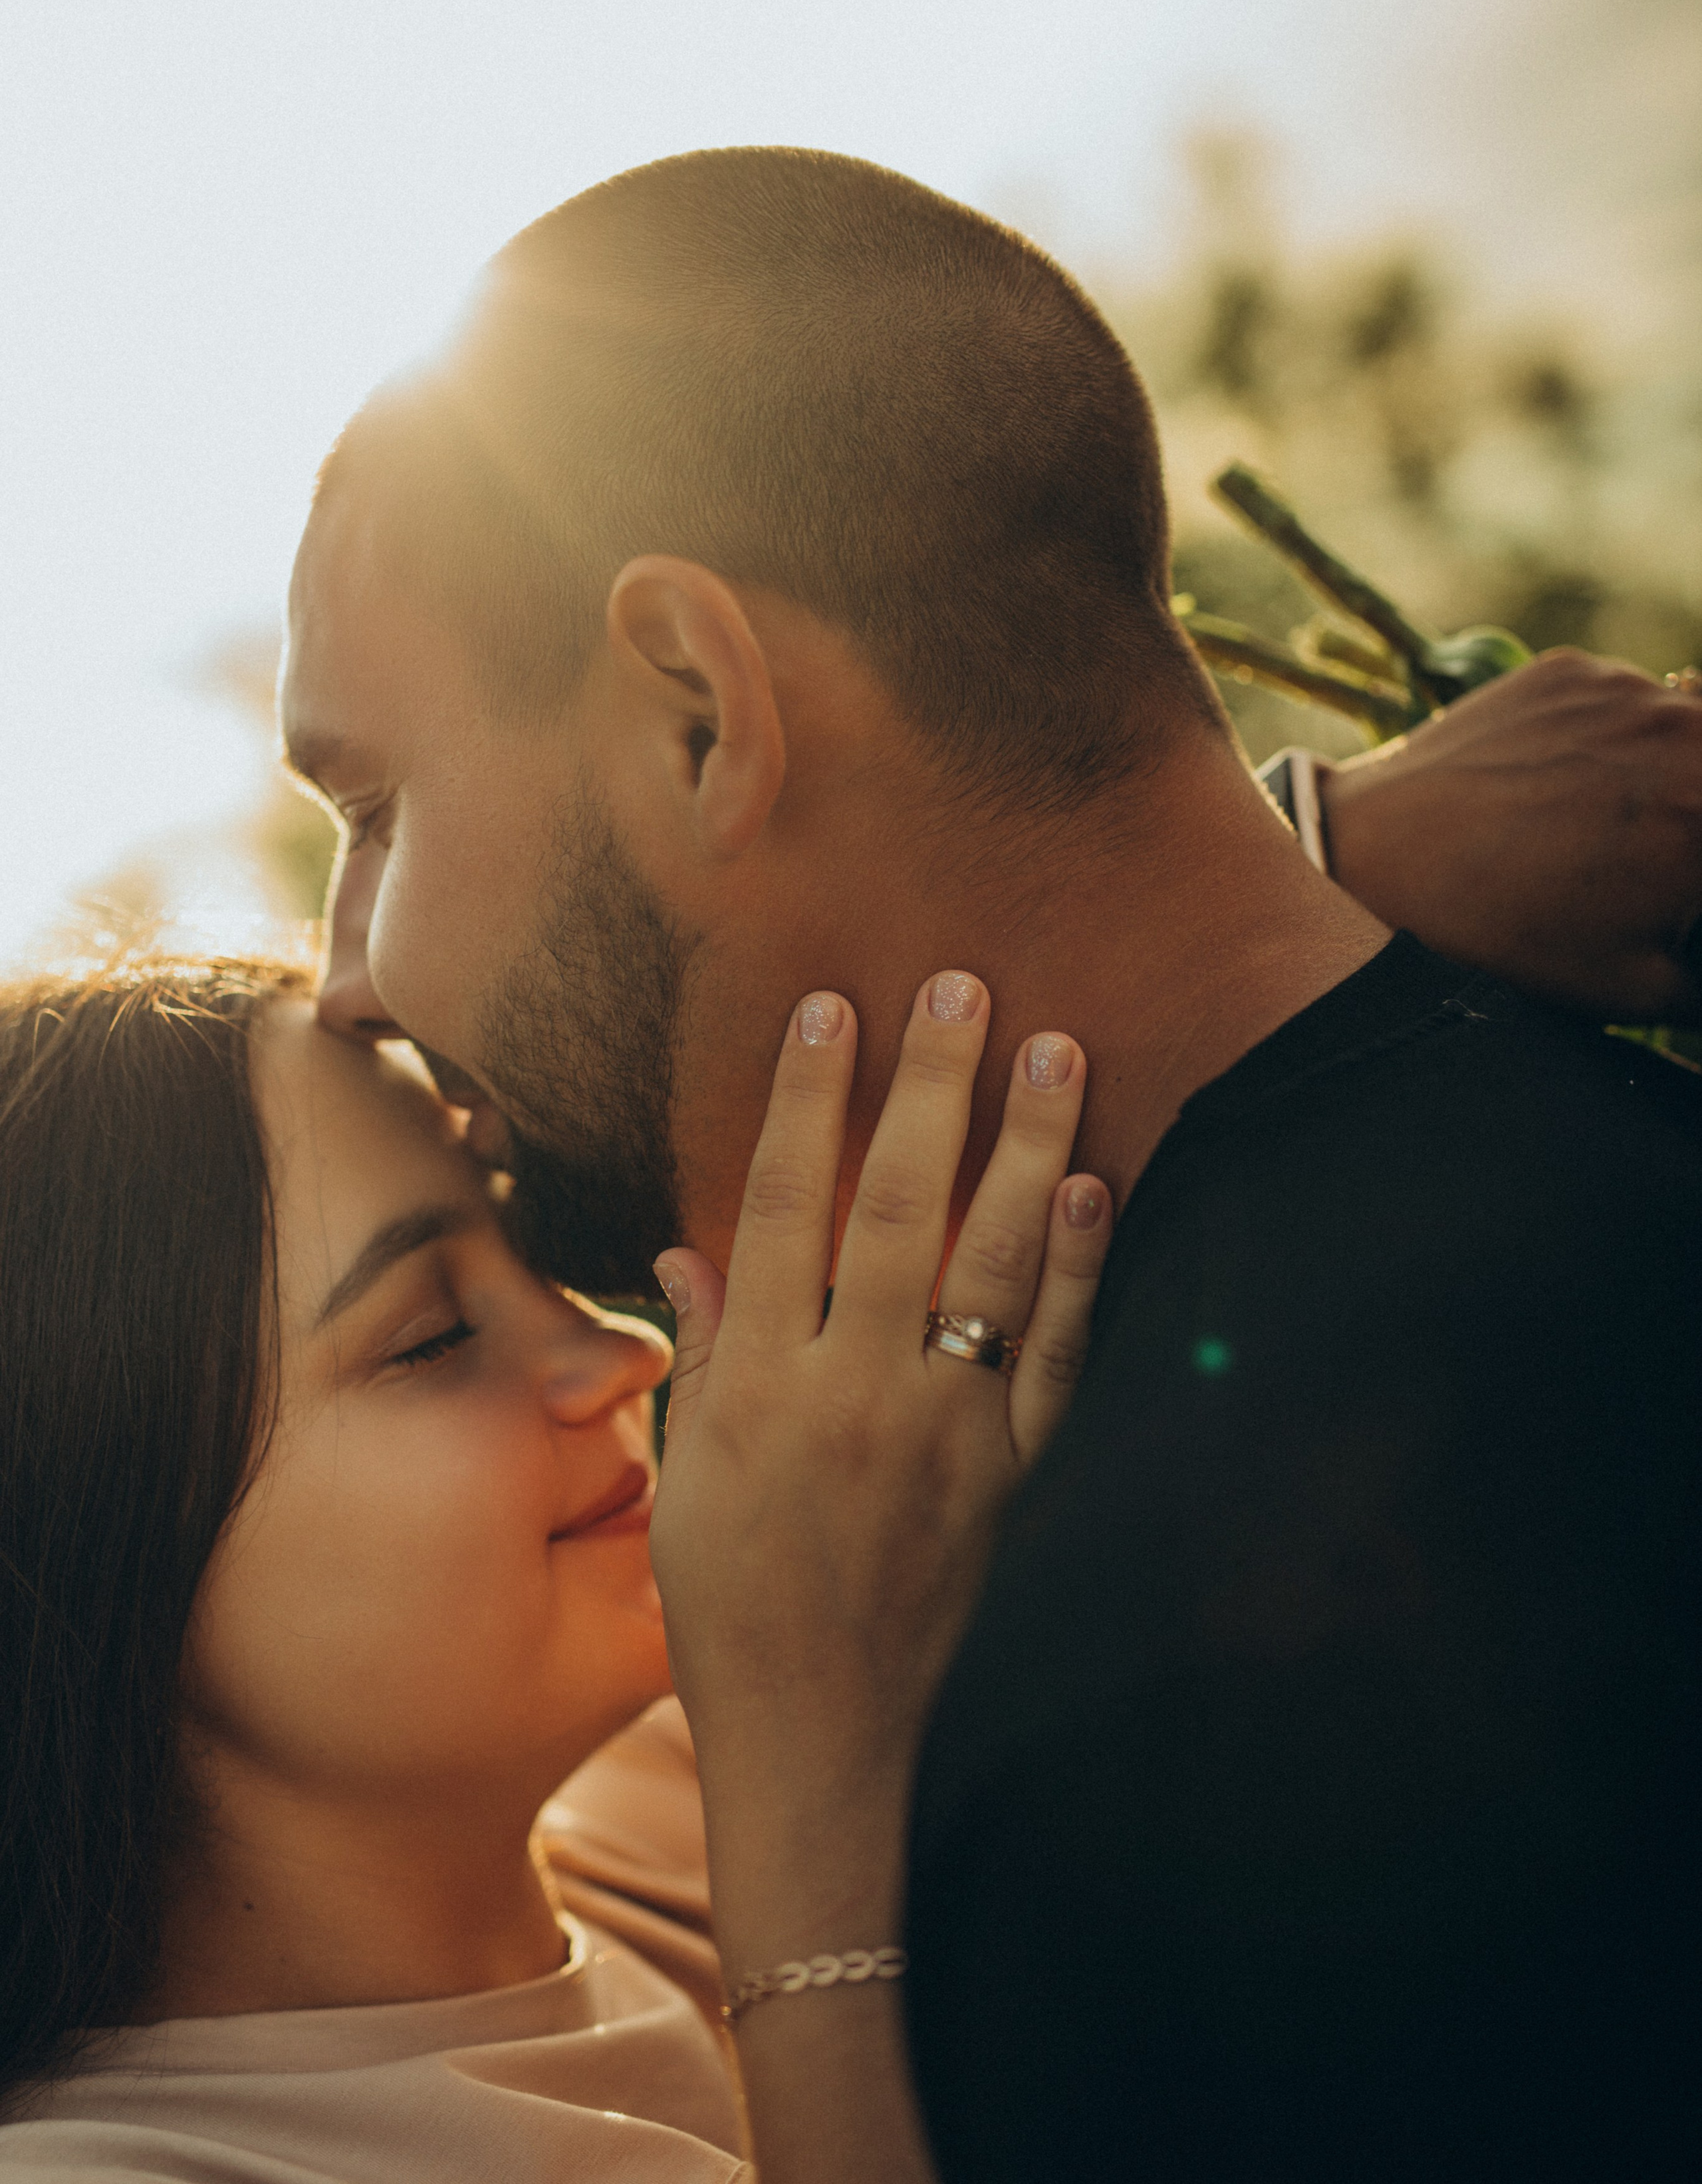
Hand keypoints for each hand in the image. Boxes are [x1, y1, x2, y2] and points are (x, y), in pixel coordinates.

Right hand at [649, 972, 1110, 1896]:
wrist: (828, 1750)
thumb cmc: (736, 1613)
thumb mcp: (688, 1483)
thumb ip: (701, 1355)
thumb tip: (690, 1245)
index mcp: (760, 1386)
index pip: (783, 1205)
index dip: (806, 1097)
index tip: (832, 1005)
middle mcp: (854, 1393)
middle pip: (897, 1207)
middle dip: (931, 1086)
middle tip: (965, 982)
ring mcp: (946, 1434)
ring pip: (993, 1262)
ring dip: (1028, 1147)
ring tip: (1058, 1048)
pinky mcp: (1019, 1480)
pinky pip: (1060, 1358)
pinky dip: (1081, 1271)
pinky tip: (1097, 1190)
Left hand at [1320, 648, 1701, 1019]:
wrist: (1376, 863)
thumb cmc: (1511, 939)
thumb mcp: (1645, 987)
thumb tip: (1700, 937)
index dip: (1696, 867)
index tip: (1682, 884)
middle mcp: (1685, 728)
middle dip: (1694, 818)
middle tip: (1657, 854)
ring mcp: (1625, 688)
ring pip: (1690, 724)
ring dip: (1676, 769)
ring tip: (1611, 830)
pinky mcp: (1569, 670)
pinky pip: (1628, 699)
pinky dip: (1617, 740)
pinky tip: (1567, 791)